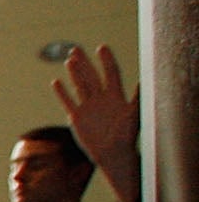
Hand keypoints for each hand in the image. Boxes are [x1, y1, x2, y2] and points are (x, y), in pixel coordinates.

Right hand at [54, 43, 138, 201]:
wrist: (114, 154)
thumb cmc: (127, 136)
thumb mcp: (134, 114)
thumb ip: (137, 97)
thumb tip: (144, 81)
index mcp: (116, 96)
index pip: (111, 73)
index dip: (106, 61)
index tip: (102, 48)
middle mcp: (101, 99)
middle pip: (92, 76)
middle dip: (85, 63)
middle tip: (76, 49)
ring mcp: (88, 107)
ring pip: (80, 86)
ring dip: (74, 74)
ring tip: (69, 60)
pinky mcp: (77, 118)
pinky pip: (68, 102)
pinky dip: (62, 93)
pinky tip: (56, 82)